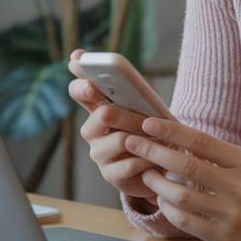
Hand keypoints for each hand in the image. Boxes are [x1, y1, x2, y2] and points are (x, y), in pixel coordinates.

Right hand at [67, 49, 157, 202]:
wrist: (160, 168)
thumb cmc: (152, 132)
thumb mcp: (145, 110)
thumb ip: (133, 96)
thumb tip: (128, 81)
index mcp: (98, 108)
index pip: (80, 91)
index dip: (80, 79)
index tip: (80, 65)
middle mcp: (92, 130)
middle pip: (102, 114)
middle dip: (127, 115)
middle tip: (144, 119)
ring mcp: (99, 153)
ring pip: (119, 140)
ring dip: (144, 139)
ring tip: (160, 140)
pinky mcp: (110, 175)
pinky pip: (129, 164)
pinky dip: (147, 159)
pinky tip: (157, 159)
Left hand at [124, 118, 240, 240]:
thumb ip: (214, 153)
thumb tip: (174, 135)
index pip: (201, 142)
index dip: (172, 131)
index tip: (148, 124)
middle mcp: (237, 186)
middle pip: (187, 166)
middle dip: (154, 153)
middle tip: (133, 144)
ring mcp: (230, 213)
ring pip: (182, 196)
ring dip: (157, 184)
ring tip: (146, 175)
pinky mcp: (222, 236)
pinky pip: (185, 221)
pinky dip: (168, 208)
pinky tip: (162, 199)